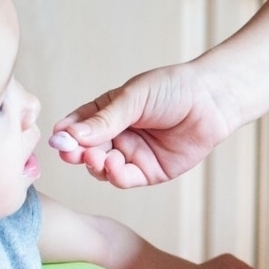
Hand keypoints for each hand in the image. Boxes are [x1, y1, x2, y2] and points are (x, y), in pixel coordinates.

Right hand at [50, 62, 235, 187]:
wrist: (212, 100)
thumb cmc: (173, 89)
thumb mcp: (133, 99)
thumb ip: (104, 120)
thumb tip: (68, 134)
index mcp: (108, 112)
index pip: (78, 125)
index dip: (66, 134)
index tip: (57, 139)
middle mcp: (117, 135)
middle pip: (86, 150)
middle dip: (76, 153)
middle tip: (71, 153)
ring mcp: (132, 155)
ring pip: (102, 168)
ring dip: (95, 165)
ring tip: (96, 157)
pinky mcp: (150, 171)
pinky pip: (125, 179)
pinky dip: (115, 176)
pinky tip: (114, 165)